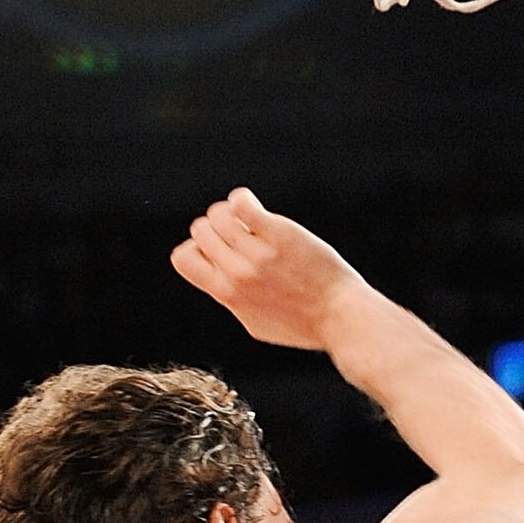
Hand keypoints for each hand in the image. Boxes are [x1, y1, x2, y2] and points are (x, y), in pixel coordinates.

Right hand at [171, 189, 362, 350]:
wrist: (341, 318)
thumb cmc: (304, 323)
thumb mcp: (256, 323)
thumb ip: (232, 301)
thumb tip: (219, 284)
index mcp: (227, 294)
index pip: (182, 258)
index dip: (197, 249)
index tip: (221, 251)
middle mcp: (237, 274)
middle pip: (200, 230)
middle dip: (216, 227)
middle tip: (242, 233)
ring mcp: (257, 254)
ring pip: (218, 214)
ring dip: (230, 211)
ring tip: (251, 220)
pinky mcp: (279, 235)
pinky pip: (242, 204)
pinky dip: (242, 199)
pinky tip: (256, 208)